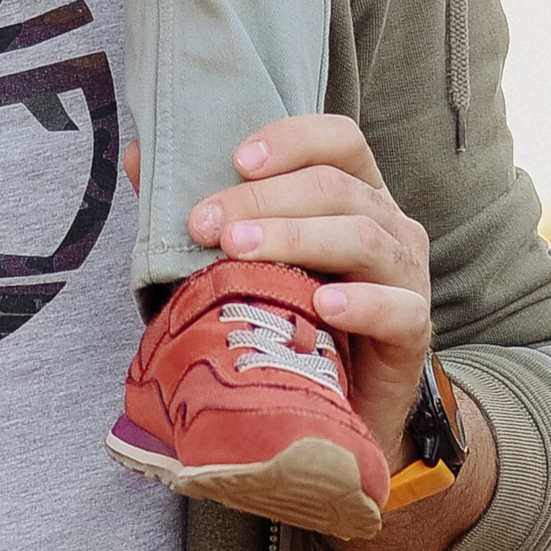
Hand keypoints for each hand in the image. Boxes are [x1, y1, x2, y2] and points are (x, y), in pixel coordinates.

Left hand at [186, 112, 434, 483]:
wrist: (339, 410)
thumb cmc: (292, 318)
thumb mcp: (250, 259)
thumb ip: (204, 205)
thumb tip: (136, 155)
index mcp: (355, 193)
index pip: (338, 140)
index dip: (292, 139)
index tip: (235, 159)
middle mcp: (389, 223)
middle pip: (336, 188)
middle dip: (266, 199)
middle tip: (206, 223)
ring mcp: (407, 274)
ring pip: (362, 236)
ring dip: (296, 237)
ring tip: (240, 251)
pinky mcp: (414, 330)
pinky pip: (398, 308)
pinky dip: (360, 302)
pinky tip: (322, 306)